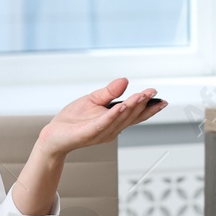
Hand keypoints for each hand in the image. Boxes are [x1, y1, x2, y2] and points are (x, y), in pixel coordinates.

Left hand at [37, 78, 165, 155]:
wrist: (54, 135)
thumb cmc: (73, 120)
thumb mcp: (93, 100)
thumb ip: (110, 92)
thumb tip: (125, 80)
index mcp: (114, 121)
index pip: (135, 115)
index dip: (149, 108)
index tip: (161, 99)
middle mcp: (112, 129)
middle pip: (131, 116)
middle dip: (143, 104)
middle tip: (152, 93)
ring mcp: (102, 132)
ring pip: (120, 118)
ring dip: (132, 107)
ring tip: (142, 95)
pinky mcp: (90, 133)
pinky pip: (104, 123)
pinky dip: (114, 115)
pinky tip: (122, 106)